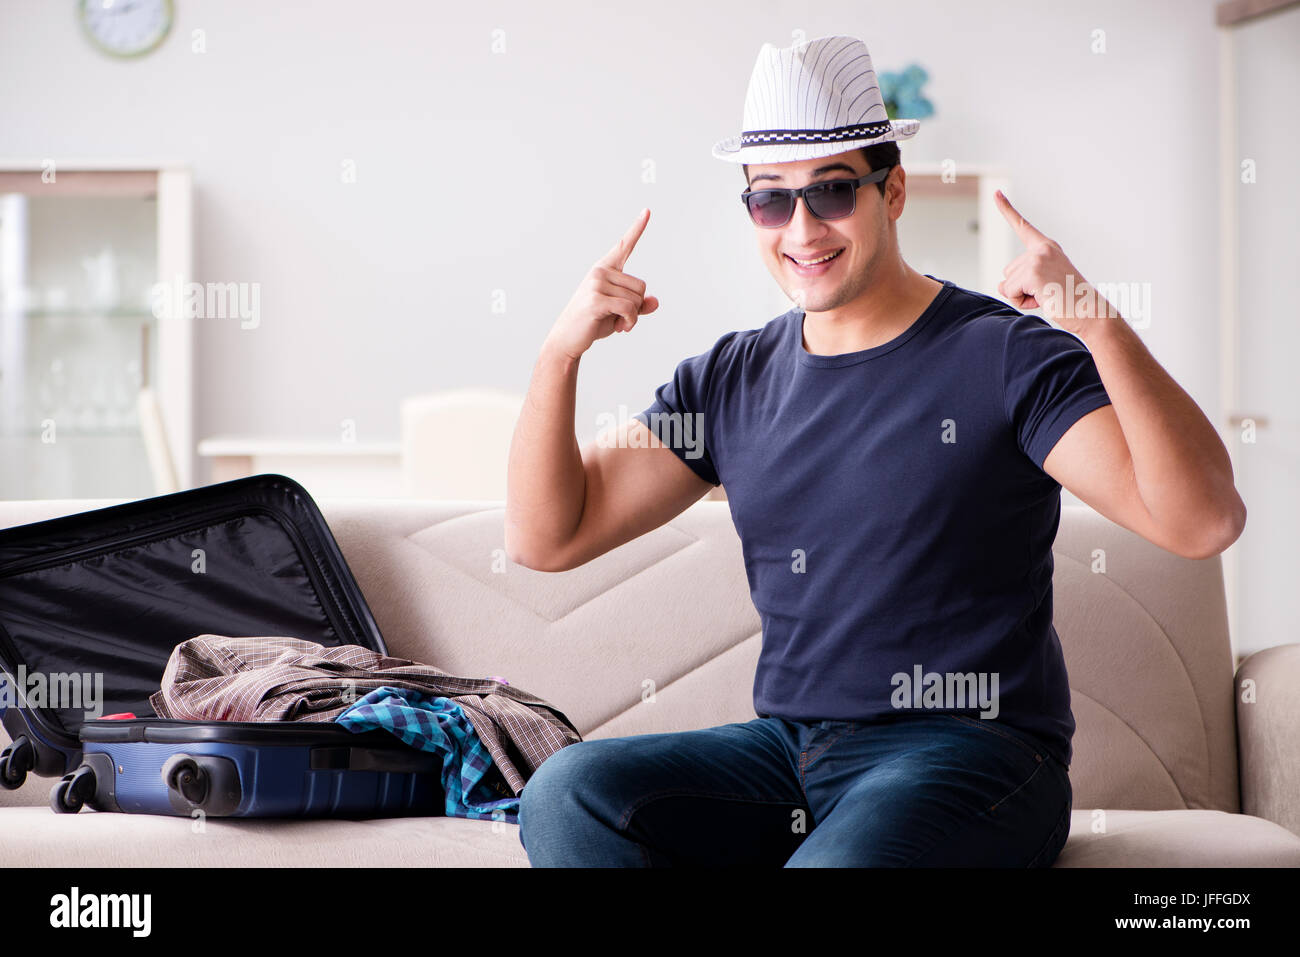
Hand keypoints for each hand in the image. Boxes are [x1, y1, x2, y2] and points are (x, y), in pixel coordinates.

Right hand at [545, 209, 659, 360]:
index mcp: (605, 269)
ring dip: (633, 317)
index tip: (648, 211)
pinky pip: (629, 308)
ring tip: (617, 324)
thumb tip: (655, 301)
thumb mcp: (619, 312)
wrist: (567, 339)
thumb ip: (638, 305)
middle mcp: (600, 271)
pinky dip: (630, 321)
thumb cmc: (592, 322)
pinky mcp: (596, 299)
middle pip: (641, 286)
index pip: (624, 245)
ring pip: (636, 299)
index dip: (637, 228)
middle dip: (636, 306)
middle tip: (621, 318)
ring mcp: (596, 284)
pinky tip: (621, 328)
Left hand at [995, 190, 1107, 335]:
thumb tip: (1000, 285)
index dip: (1006, 209)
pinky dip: (1021, 302)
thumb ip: (1020, 281)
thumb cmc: (1069, 301)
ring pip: (1007, 284)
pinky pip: (1010, 292)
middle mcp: (1042, 249)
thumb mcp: (1042, 285)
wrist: (1091, 312)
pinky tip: (1043, 299)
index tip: (996, 192)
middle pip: (1008, 272)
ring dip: (1022, 296)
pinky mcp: (1033, 271)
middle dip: (1021, 288)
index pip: (1022, 226)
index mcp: (1047, 247)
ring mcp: (1037, 258)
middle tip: (1048, 292)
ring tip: (1048, 296)